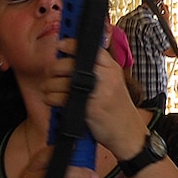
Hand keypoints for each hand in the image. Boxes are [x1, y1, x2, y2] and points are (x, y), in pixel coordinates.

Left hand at [42, 40, 148, 161]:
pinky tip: (53, 100)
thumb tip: (72, 57)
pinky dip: (51, 98)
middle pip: (69, 64)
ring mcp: (97, 92)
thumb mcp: (113, 82)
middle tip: (51, 73)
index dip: (70, 45)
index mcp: (111, 68)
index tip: (60, 45)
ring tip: (49, 89)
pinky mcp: (88, 108)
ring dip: (49, 85)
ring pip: (60, 81)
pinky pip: (59, 98)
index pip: (89, 48)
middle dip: (54, 68)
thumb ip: (98, 69)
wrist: (128, 133)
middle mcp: (105, 77)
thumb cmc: (118, 109)